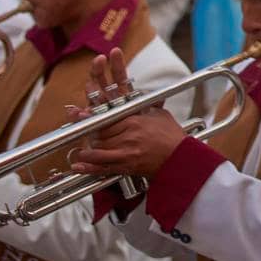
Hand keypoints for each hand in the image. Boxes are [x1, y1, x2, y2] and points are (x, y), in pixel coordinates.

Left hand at [64, 49, 187, 178]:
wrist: (181, 158)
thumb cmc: (172, 136)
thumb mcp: (159, 115)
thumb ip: (146, 104)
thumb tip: (138, 93)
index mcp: (134, 118)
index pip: (106, 115)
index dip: (90, 115)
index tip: (78, 112)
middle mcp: (128, 133)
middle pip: (100, 132)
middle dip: (89, 132)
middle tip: (81, 133)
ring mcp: (127, 149)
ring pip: (98, 148)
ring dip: (87, 150)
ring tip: (80, 151)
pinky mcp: (127, 165)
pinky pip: (104, 166)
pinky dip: (89, 167)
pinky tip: (79, 166)